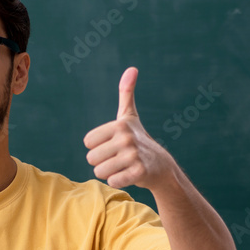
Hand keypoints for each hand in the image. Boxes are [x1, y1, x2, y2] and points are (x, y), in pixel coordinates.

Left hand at [83, 67, 174, 189]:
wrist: (161, 166)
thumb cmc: (139, 140)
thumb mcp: (130, 116)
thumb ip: (126, 93)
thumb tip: (132, 68)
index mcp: (119, 125)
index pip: (87, 143)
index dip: (98, 147)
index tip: (113, 145)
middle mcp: (126, 138)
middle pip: (91, 159)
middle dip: (102, 162)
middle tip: (118, 158)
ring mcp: (133, 156)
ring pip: (100, 172)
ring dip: (109, 173)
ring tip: (123, 166)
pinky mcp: (138, 172)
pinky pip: (112, 181)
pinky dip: (119, 181)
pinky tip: (129, 175)